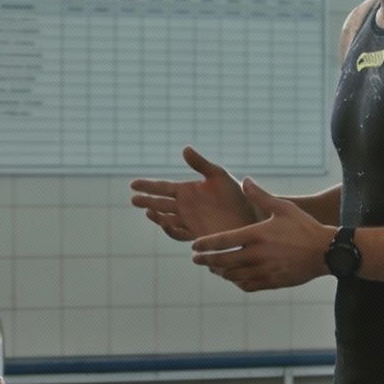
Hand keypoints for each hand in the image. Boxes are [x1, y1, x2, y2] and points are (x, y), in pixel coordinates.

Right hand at [129, 147, 255, 243]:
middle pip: (160, 203)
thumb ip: (201, 164)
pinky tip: (166, 224)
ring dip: (157, 216)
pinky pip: (179, 233)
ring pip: (166, 219)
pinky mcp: (197, 234)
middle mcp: (185, 206)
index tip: (133, 184)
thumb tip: (184, 149)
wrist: (251, 215)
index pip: (162, 187)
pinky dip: (170, 229)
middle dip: (146, 201)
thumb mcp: (218, 175)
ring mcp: (190, 221)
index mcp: (187, 190)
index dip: (147, 186)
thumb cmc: (237, 193)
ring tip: (149, 211)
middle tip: (133, 199)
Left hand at [190, 179, 334, 292]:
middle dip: (207, 261)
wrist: (326, 251)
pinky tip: (234, 278)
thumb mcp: (283, 208)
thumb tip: (244, 181)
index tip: (194, 246)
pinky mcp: (273, 282)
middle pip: (223, 261)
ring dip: (221, 272)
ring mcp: (265, 270)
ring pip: (234, 276)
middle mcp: (258, 254)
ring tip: (214, 268)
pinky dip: (237, 283)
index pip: (223, 241)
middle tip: (196, 260)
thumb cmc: (304, 226)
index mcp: (257, 235)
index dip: (205, 244)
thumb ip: (260, 196)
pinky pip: (249, 285)